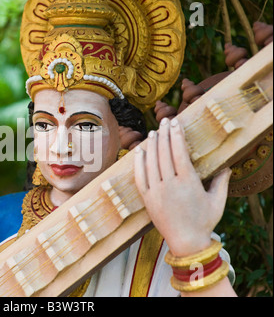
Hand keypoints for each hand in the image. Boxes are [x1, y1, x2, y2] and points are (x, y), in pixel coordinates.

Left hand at [134, 118, 231, 256]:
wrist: (186, 243)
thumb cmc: (204, 222)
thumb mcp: (218, 202)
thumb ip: (221, 182)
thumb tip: (227, 166)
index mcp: (188, 182)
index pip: (179, 152)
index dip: (176, 135)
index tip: (176, 123)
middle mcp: (170, 184)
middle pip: (164, 153)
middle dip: (164, 134)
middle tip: (164, 121)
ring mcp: (156, 191)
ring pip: (151, 162)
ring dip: (151, 145)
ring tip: (153, 132)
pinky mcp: (147, 199)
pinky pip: (140, 177)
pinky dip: (138, 163)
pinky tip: (138, 151)